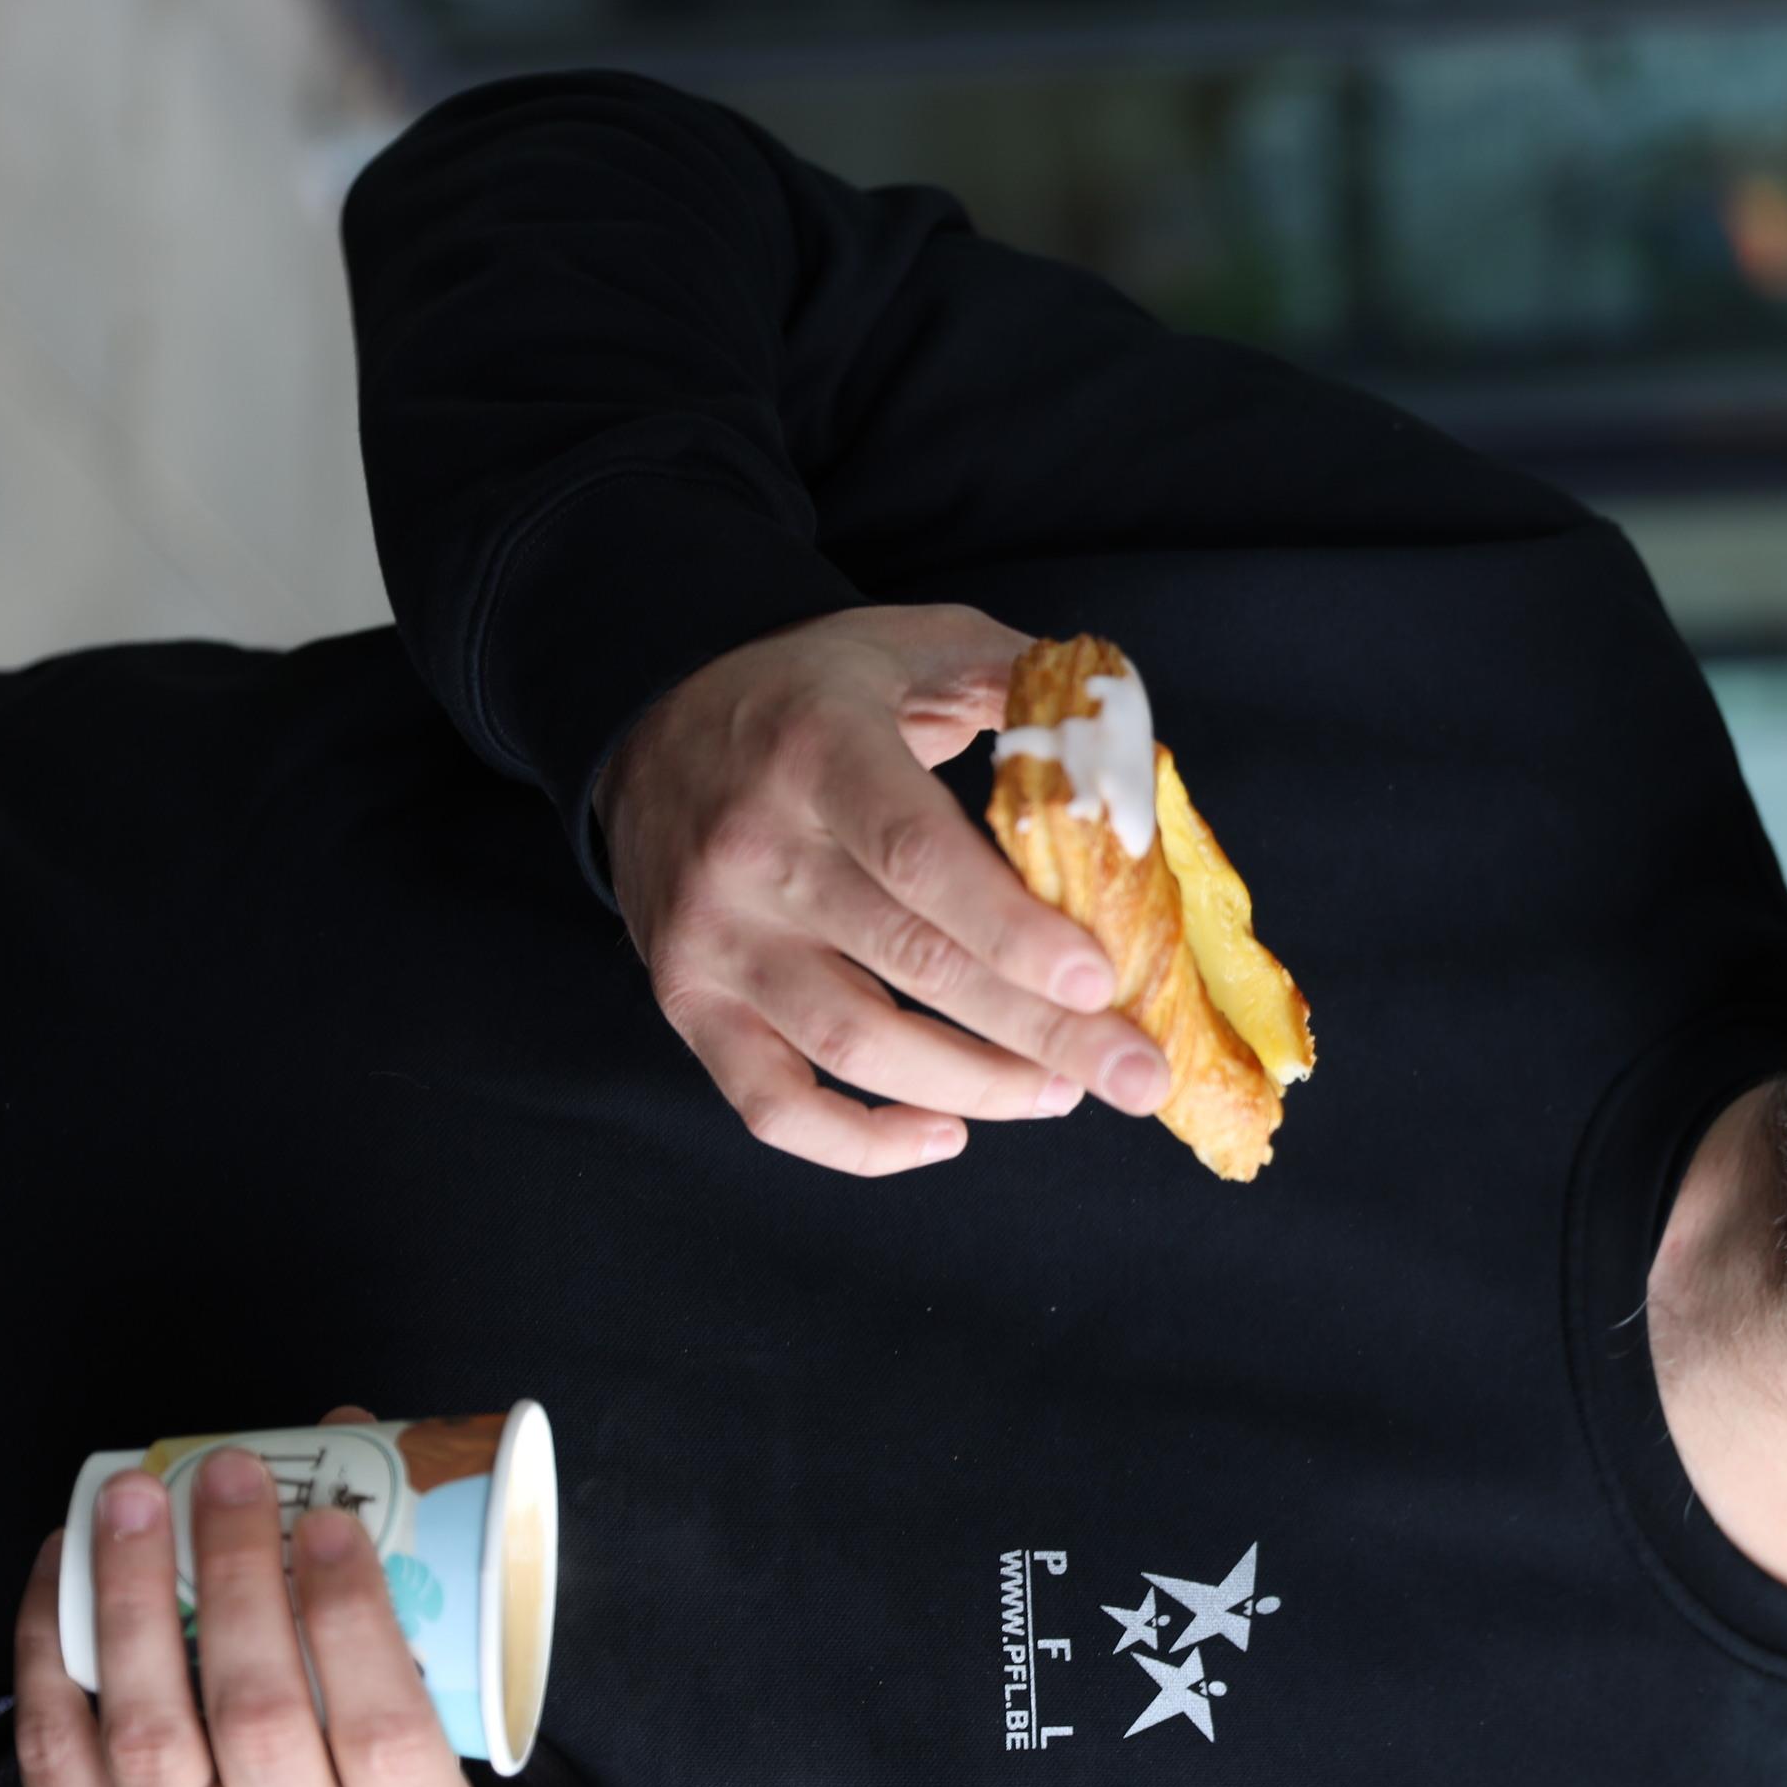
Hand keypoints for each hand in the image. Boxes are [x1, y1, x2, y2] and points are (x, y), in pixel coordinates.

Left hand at [12, 1406, 477, 1786]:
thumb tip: (351, 1447)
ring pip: (148, 1738)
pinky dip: (52, 1661)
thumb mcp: (428, 1778)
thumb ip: (398, 1640)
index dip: (349, 1614)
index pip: (382, 1727)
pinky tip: (62, 1577)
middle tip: (221, 1476)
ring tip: (131, 1503)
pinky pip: (58, 1771)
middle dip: (234, 1577)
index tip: (324, 1516)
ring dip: (133, 1602)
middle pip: (256, 1718)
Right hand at [597, 603, 1172, 1174]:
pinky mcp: (689, 1002)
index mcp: (818, 750)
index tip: (1100, 982)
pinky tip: (947, 1132)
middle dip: (1041, 1033)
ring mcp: (715, 938)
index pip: (918, 855)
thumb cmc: (816, 694)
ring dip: (974, 1084)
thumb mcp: (914, 644)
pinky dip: (861, 1142)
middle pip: (911, 965)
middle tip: (1134, 1075)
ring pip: (854, 1046)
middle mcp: (753, 850)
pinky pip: (772, 1104)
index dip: (1012, 928)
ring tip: (1061, 1090)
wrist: (651, 726)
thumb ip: (1022, 679)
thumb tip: (1128, 749)